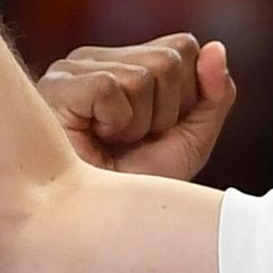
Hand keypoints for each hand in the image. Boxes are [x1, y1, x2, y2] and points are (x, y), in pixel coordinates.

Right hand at [40, 36, 237, 180]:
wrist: (98, 225)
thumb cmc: (137, 183)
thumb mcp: (192, 139)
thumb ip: (215, 94)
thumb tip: (216, 48)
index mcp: (127, 62)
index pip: (184, 47)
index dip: (189, 94)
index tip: (162, 128)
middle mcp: (97, 58)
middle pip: (168, 59)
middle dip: (166, 112)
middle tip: (134, 140)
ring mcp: (71, 68)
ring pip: (142, 75)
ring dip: (139, 124)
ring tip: (112, 142)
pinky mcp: (55, 86)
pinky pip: (110, 87)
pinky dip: (115, 122)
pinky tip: (93, 139)